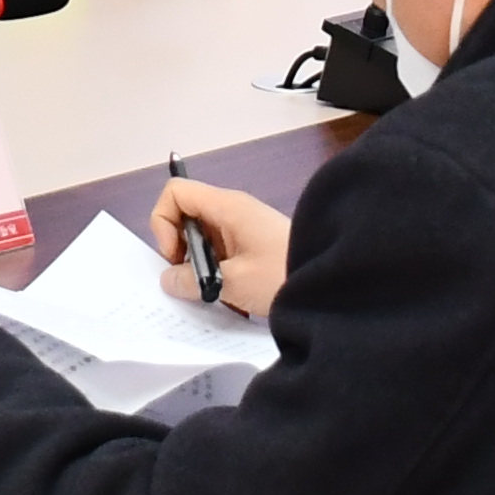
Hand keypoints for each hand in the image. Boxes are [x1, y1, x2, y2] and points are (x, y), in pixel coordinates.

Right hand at [152, 177, 292, 320]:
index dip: (163, 223)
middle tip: (191, 281)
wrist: (331, 287)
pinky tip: (232, 300)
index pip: (176, 193)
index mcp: (227, 207)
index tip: (174, 256)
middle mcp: (233, 212)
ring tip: (215, 294)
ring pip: (203, 241)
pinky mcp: (254, 248)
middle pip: (187, 219)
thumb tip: (169, 280)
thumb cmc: (284, 275)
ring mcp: (244, 230)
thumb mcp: (233, 283)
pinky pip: (222, 256)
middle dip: (180, 252)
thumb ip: (192, 281)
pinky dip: (219, 276)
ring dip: (201, 269)